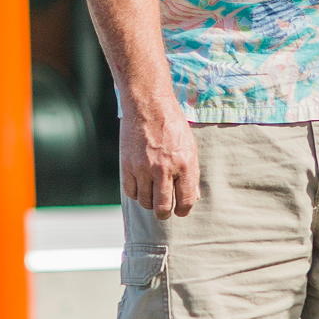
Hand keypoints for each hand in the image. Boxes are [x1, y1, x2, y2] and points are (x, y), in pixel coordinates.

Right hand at [121, 101, 200, 218]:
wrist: (148, 105)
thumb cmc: (172, 125)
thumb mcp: (189, 146)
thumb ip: (191, 173)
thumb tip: (191, 198)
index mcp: (184, 163)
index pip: (185, 201)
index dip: (184, 210)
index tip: (180, 210)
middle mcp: (163, 168)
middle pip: (162, 208)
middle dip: (165, 213)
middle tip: (164, 210)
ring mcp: (143, 168)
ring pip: (145, 202)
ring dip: (150, 201)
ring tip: (153, 190)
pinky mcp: (127, 166)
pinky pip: (131, 193)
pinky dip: (137, 192)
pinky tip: (142, 183)